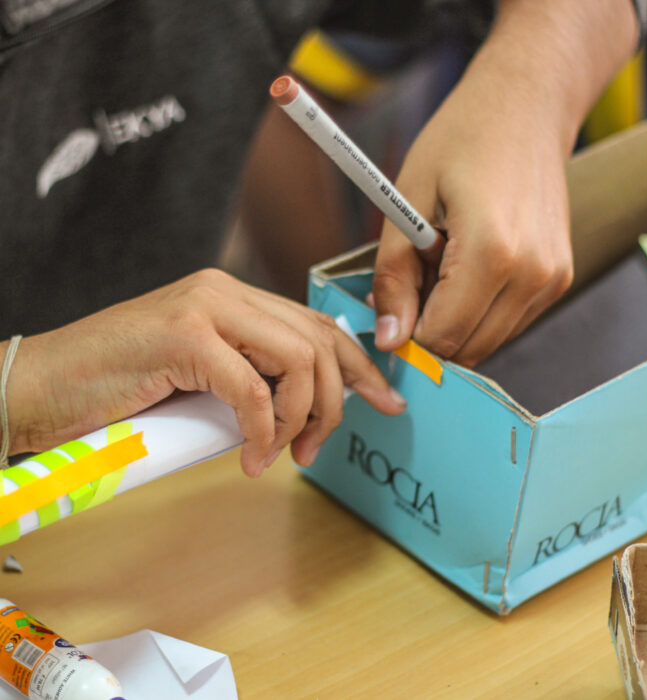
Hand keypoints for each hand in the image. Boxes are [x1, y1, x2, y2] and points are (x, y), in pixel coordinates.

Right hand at [5, 269, 405, 475]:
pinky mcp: (184, 337)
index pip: (316, 326)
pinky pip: (252, 390)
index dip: (358, 366)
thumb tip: (301, 410)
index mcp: (233, 298)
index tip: (383, 401)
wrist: (43, 385)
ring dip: (301, 418)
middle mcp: (224, 293)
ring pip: (297, 361)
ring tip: (282, 454)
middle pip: (319, 343)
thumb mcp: (201, 377)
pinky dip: (262, 431)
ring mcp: (204, 309)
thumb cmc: (119, 387)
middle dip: (335, 403)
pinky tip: (249, 458)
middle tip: (316, 448)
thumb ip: (248, 378)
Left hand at [371, 0, 636, 366]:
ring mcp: (552, 280)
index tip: (390, 314)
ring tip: (445, 267)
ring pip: (488, 341)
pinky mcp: (558, 279)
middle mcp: (533, 275)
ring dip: (456, 321)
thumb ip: (394, 277)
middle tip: (415, 281)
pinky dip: (480, 312)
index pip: (443, 337)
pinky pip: (508, 322)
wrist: (527, 105)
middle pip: (467, 348)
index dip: (408, 335)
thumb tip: (391, 340)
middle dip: (431, 329)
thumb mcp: (408, 203)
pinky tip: (469, 269)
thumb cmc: (461, 140)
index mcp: (493, 253)